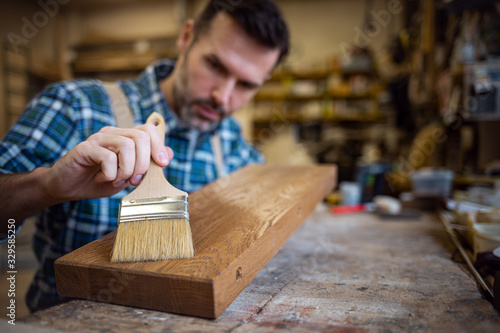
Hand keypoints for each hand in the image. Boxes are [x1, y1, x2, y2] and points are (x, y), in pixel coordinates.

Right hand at [41, 123, 173, 202]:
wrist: (68, 188)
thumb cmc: (99, 180)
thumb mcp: (129, 175)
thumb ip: (147, 164)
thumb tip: (169, 153)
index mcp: (124, 137)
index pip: (148, 130)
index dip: (159, 146)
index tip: (162, 164)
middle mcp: (112, 133)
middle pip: (141, 137)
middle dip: (144, 163)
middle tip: (135, 180)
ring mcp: (98, 139)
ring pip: (127, 146)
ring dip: (127, 169)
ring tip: (118, 180)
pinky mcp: (84, 148)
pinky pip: (108, 158)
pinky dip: (110, 174)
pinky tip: (102, 179)